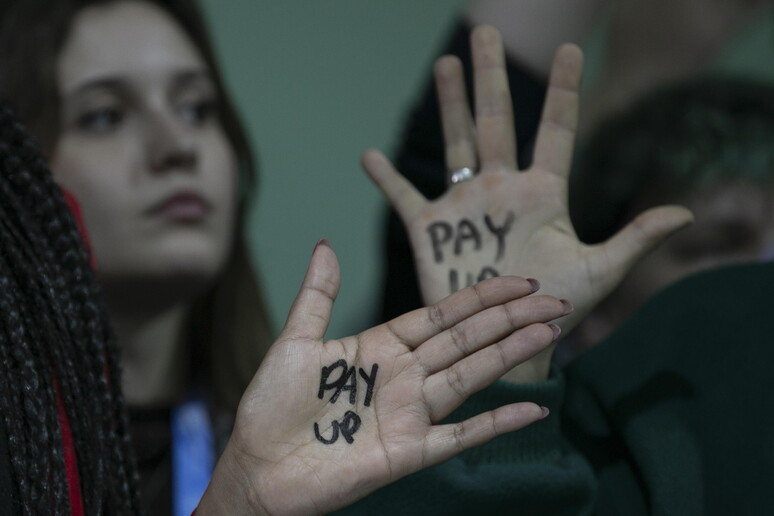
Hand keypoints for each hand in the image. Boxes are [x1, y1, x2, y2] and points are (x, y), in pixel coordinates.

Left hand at [196, 240, 569, 514]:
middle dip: (511, 320)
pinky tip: (533, 409)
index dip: (482, 298)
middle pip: (467, 340)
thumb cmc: (271, 407)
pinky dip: (497, 422)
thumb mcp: (295, 342)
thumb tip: (324, 243)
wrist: (257, 469)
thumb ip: (318, 295)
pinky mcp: (409, 451)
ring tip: (551, 332)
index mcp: (382, 345)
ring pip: (472, 376)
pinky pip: (461, 434)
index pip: (442, 315)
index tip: (520, 282)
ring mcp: (410, 413)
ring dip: (511, 355)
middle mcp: (404, 375)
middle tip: (556, 301)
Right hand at [361, 26, 692, 380]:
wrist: (508, 340)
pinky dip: (385, 179)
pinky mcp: (430, 230)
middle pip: (496, 122)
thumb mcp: (600, 272)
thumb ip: (635, 239)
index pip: (556, 130)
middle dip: (490, 78)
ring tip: (447, 65)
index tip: (570, 49)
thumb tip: (688, 214)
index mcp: (542, 194)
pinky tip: (369, 156)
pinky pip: (403, 197)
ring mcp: (464, 206)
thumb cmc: (555, 309)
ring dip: (449, 106)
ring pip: (455, 145)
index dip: (564, 90)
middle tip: (484, 32)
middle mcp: (502, 189)